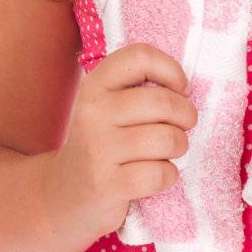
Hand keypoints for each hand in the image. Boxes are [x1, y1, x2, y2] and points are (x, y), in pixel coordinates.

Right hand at [40, 42, 196, 251]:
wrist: (64, 194)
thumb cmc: (102, 144)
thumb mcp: (108, 107)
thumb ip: (139, 89)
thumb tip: (185, 89)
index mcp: (95, 85)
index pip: (140, 57)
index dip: (171, 70)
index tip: (179, 90)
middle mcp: (92, 112)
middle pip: (164, 102)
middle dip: (186, 116)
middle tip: (182, 126)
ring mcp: (97, 148)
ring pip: (167, 139)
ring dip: (179, 148)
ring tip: (167, 152)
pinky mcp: (106, 184)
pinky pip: (160, 174)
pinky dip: (168, 176)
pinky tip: (155, 175)